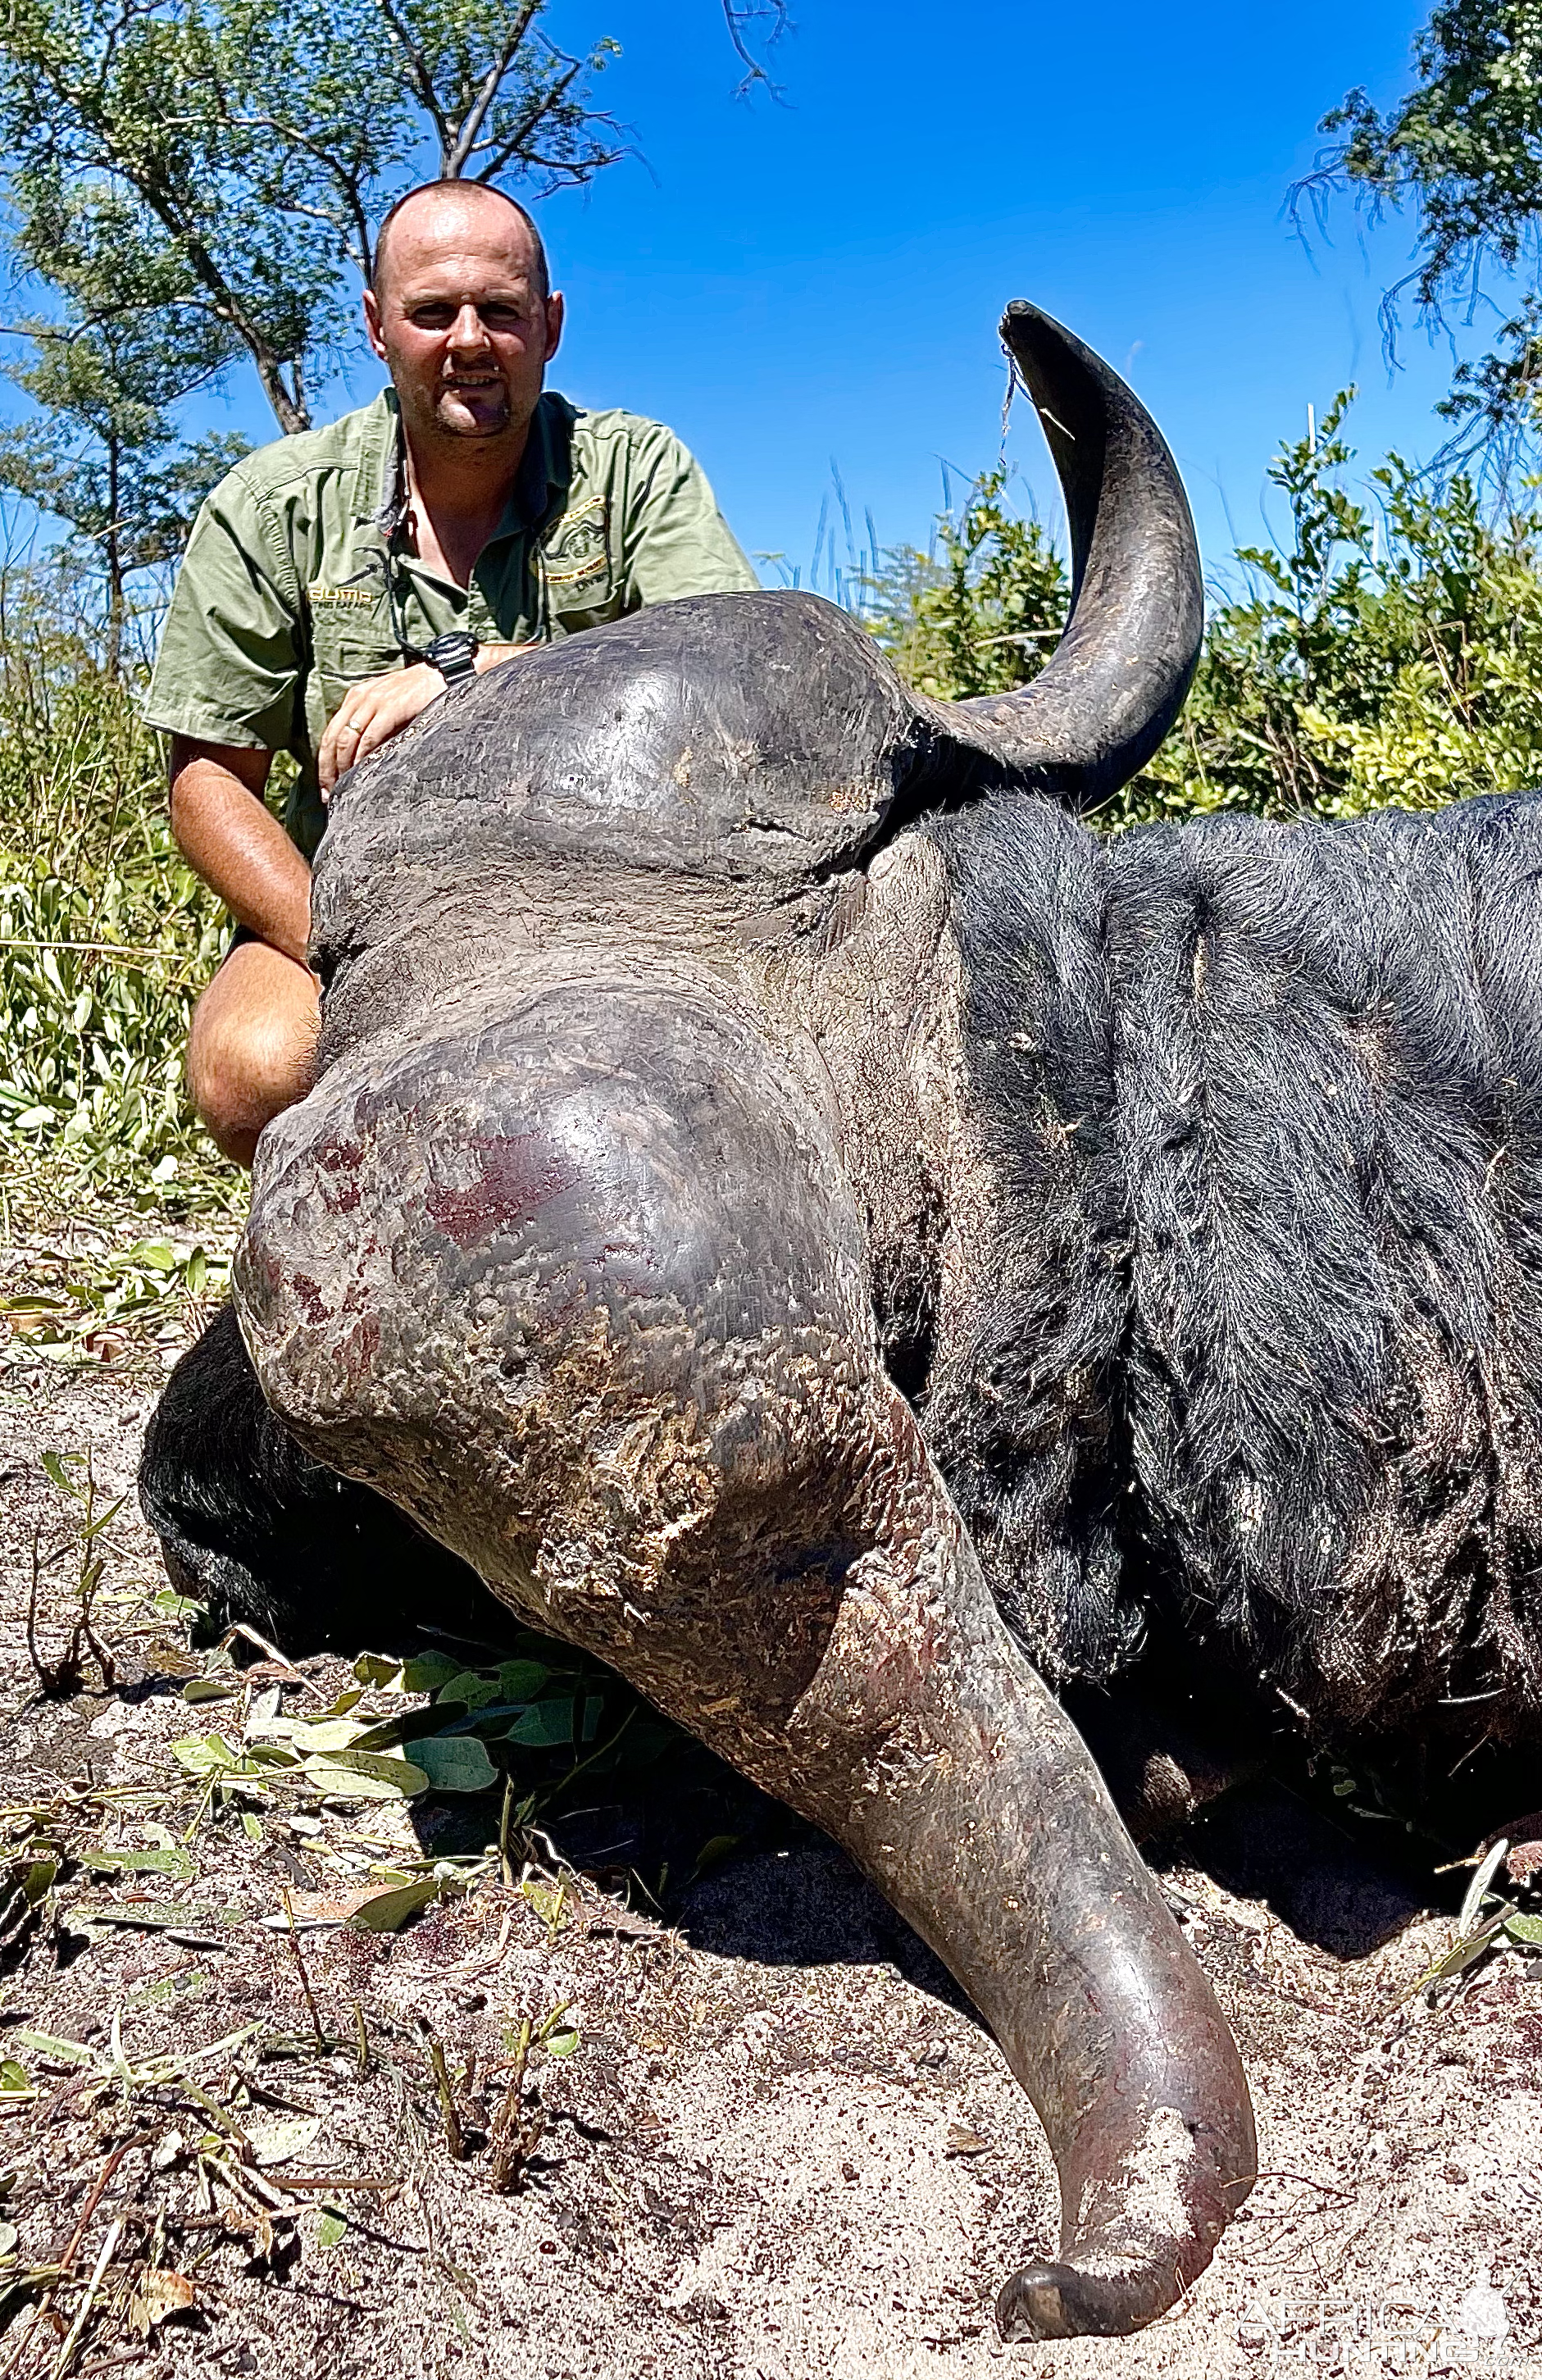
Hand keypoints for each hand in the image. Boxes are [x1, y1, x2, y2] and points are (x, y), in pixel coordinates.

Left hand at [319, 661, 445, 793]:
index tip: (325, 785)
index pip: (332, 733)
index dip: (325, 761)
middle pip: (333, 738)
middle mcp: (359, 698)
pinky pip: (368, 737)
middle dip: (328, 768)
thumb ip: (373, 724)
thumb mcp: (388, 705)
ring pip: (346, 739)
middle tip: (328, 793)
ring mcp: (374, 701)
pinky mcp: (390, 708)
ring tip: (343, 787)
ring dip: (342, 766)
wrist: (442, 675)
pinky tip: (360, 772)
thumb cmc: (419, 695)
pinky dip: (361, 757)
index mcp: (356, 697)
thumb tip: (360, 757)